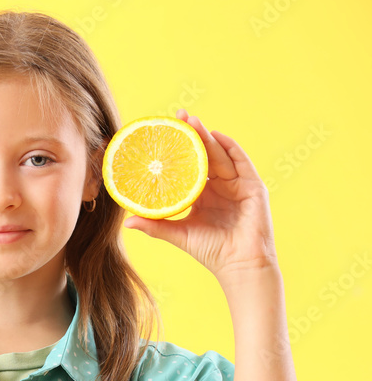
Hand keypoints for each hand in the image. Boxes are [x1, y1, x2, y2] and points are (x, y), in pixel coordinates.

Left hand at [123, 109, 279, 284]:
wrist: (239, 265)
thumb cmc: (210, 251)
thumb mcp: (178, 233)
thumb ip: (155, 225)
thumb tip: (127, 222)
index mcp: (202, 195)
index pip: (188, 166)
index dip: (178, 149)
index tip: (163, 132)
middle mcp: (219, 186)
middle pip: (204, 154)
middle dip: (192, 134)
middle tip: (177, 116)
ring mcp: (237, 185)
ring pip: (220, 154)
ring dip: (206, 136)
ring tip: (191, 121)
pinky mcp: (252, 187)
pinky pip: (241, 162)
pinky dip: (230, 147)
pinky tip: (216, 135)